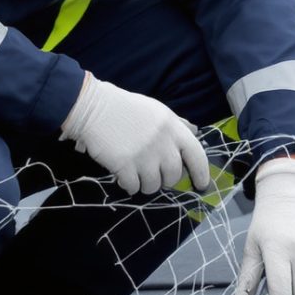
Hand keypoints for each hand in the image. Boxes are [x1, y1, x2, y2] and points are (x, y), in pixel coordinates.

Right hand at [59, 74, 211, 195]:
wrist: (93, 108)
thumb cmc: (125, 108)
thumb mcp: (156, 110)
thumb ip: (177, 124)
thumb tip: (194, 132)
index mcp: (172, 127)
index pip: (197, 155)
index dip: (202, 173)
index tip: (201, 184)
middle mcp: (162, 143)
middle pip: (174, 176)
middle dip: (165, 180)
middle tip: (154, 175)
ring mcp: (144, 156)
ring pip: (154, 186)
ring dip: (145, 185)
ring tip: (136, 174)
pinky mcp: (125, 166)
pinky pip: (133, 187)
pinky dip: (129, 185)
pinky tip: (123, 176)